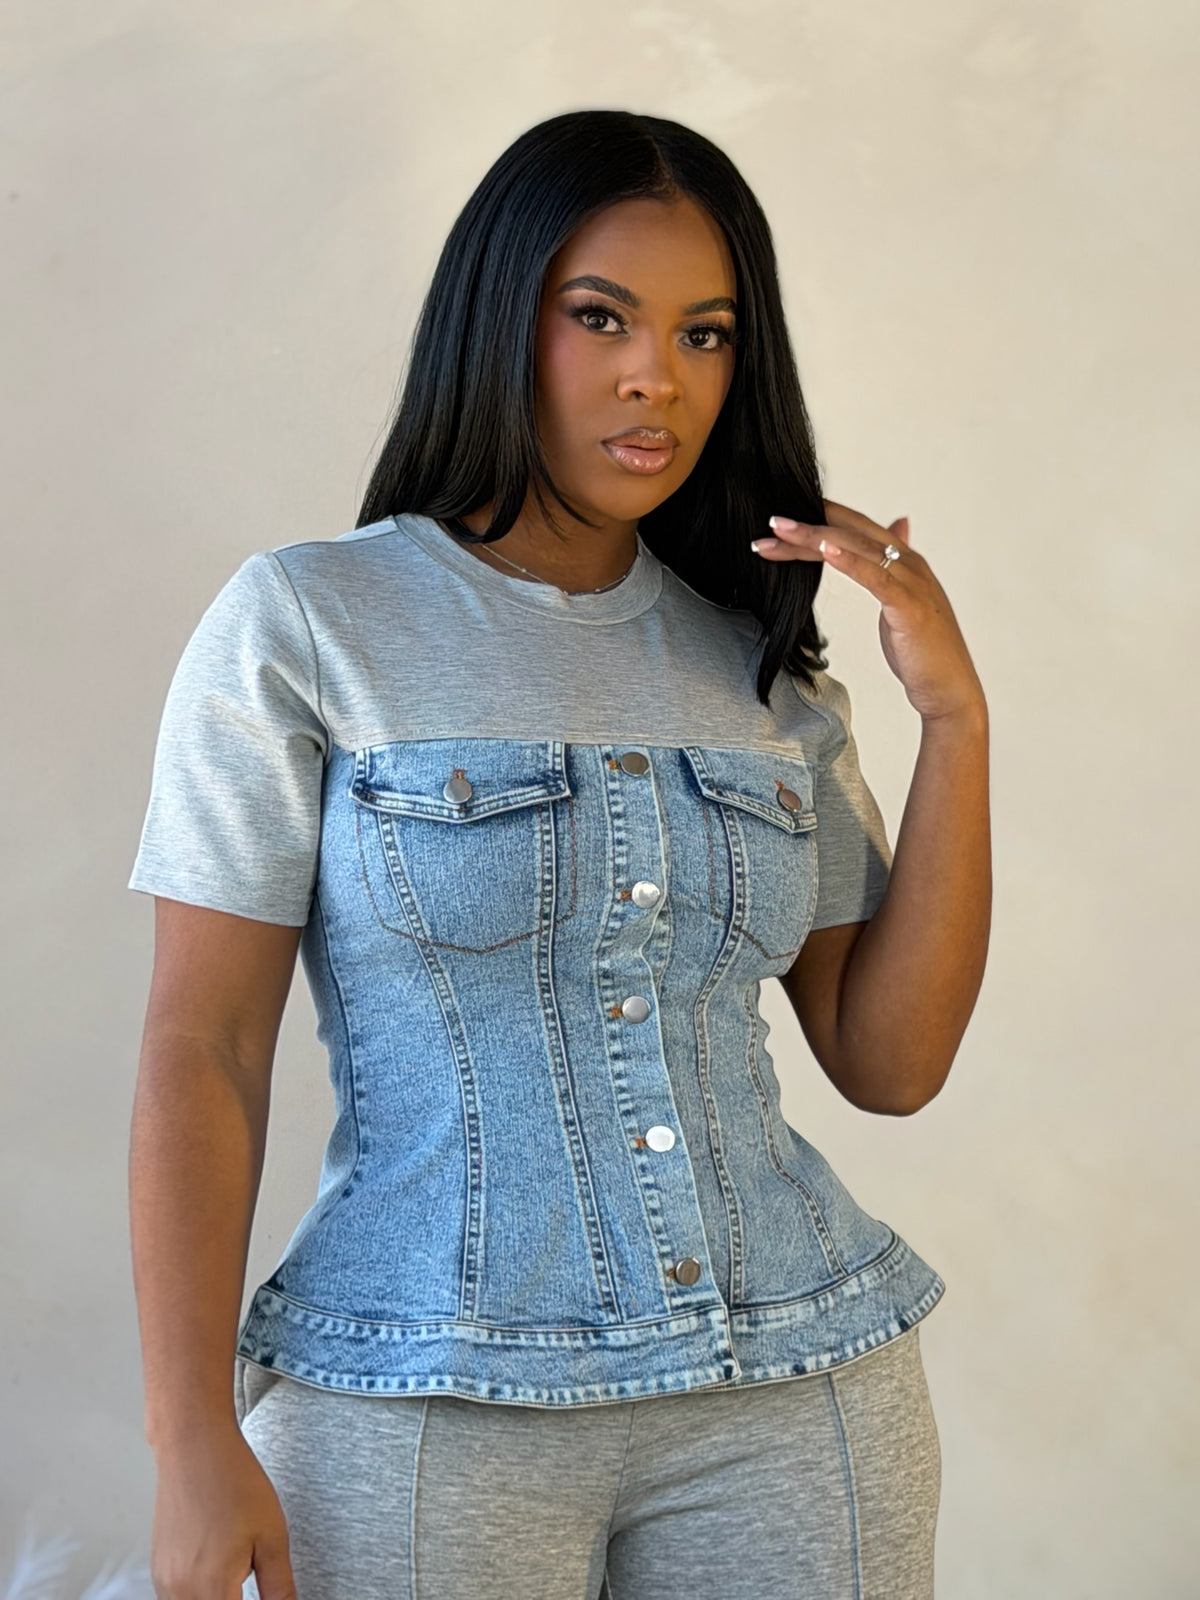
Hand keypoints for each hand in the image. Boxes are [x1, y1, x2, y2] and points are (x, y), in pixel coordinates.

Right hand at [150, 1425, 297, 1598]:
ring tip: (238, 1583)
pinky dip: (198, 1597)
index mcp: (211, 1588)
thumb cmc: (235, 1482)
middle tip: (250, 1585)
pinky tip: (218, 1575)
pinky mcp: (158, 1569)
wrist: (194, 1446)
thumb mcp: (272, 1536)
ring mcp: (164, 1581)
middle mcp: (180, 1592)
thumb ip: (279, 1588)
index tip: (267, 1597)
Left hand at [751, 500, 984, 722]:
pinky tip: (824, 550)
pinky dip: (849, 561)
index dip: (822, 520)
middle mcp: (909, 563)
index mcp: (905, 561)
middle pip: (852, 531)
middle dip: (810, 522)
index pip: (856, 529)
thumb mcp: (904, 601)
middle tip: (771, 521)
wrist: (949, 690)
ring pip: (857, 547)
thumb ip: (893, 568)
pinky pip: (876, 577)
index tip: (785, 521)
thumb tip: (898, 527)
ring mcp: (912, 582)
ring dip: (815, 536)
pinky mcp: (910, 606)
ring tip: (780, 530)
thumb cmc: (924, 653)